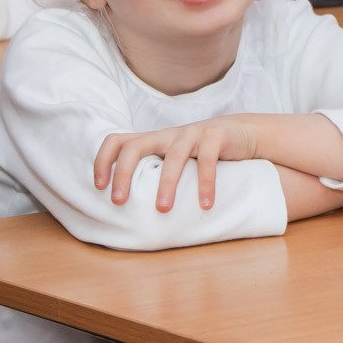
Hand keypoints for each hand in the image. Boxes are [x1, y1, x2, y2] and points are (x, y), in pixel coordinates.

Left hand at [95, 114, 264, 211]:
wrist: (243, 132)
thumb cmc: (203, 153)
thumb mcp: (175, 159)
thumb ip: (156, 173)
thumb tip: (133, 210)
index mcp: (154, 140)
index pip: (118, 141)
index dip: (103, 161)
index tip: (99, 187)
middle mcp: (168, 135)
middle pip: (135, 146)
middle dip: (123, 173)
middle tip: (119, 202)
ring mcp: (192, 133)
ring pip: (173, 156)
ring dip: (166, 184)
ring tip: (163, 209)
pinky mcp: (216, 135)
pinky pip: (208, 159)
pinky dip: (206, 183)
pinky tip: (206, 204)